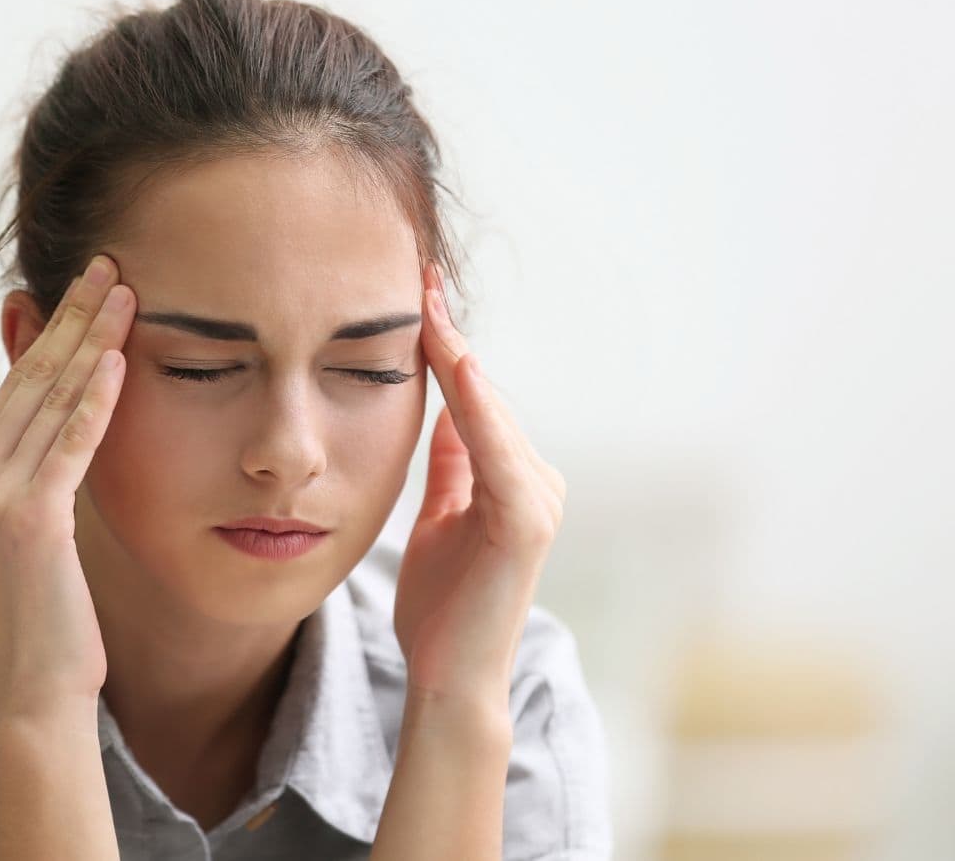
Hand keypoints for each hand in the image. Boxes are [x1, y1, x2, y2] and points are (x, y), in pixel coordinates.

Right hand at [0, 254, 135, 716]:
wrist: (35, 684)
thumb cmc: (50, 609)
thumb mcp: (38, 526)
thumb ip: (43, 470)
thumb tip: (66, 421)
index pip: (22, 380)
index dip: (58, 328)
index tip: (93, 285)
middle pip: (34, 375)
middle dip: (75, 315)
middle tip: (111, 262)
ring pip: (52, 398)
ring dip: (91, 339)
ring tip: (125, 290)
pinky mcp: (31, 520)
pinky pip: (70, 445)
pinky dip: (94, 400)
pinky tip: (118, 359)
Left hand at [393, 265, 567, 702]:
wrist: (449, 677)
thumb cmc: (441, 608)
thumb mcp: (436, 520)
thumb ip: (449, 469)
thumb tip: (444, 416)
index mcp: (511, 480)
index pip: (473, 399)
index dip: (445, 346)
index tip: (416, 293)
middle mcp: (535, 481)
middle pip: (483, 394)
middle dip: (449, 336)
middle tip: (419, 277)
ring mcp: (538, 499)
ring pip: (491, 412)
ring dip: (459, 357)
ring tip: (428, 305)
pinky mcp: (528, 521)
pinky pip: (497, 450)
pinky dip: (477, 406)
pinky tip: (454, 366)